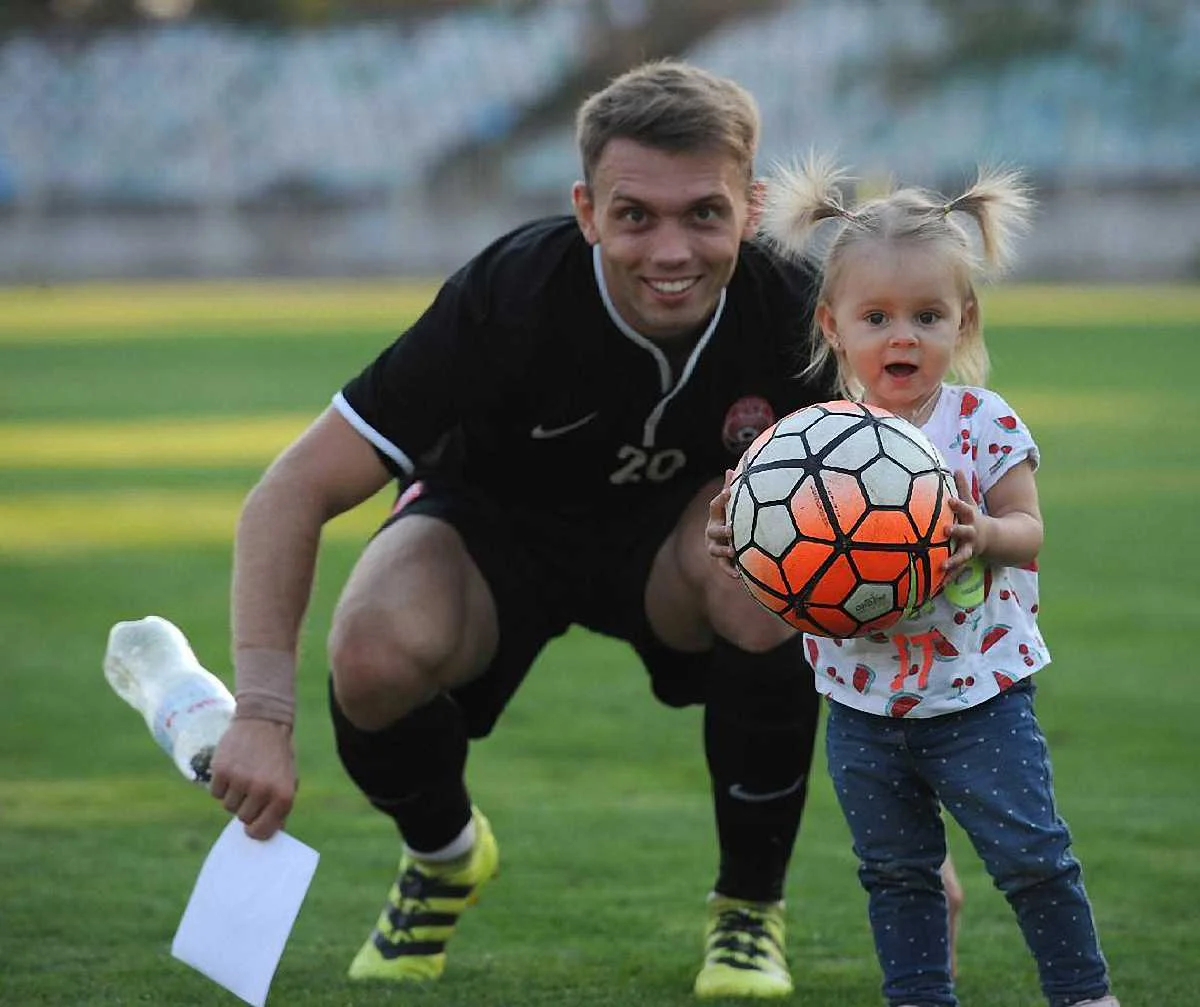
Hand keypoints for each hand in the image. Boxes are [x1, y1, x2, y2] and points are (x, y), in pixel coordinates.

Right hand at [209, 717, 295, 839]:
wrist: (264, 720)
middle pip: (243, 818)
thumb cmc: (277, 755)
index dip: (256, 830)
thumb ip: (279, 808)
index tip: (253, 825)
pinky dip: (221, 784)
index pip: (262, 832)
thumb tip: (267, 835)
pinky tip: (233, 768)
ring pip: (228, 806)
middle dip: (246, 807)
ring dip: (234, 795)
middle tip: (252, 787)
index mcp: (283, 796)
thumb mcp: (288, 781)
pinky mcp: (222, 770)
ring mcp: (241, 781)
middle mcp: (262, 790)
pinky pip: (216, 793)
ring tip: (244, 774)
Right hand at [706, 468, 739, 579]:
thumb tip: (730, 468)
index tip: (729, 493)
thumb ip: (730, 489)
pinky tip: (738, 575)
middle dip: (721, 530)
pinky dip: (729, 571)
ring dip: (723, 550)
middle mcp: (712, 531)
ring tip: (733, 550)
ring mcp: (715, 547)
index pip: (715, 506)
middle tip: (731, 529)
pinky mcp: (722, 561)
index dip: (720, 499)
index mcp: (717, 516)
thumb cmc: (733, 518)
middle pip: (712, 530)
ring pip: (715, 549)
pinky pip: (723, 567)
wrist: (728, 542)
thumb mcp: (731, 506)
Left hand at [944, 470, 991, 573]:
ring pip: (962, 555)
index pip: (964, 508)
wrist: (997, 539)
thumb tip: (956, 468)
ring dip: (953, 560)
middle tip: (945, 530)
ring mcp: (970, 548)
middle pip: (964, 531)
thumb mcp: (970, 502)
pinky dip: (949, 577)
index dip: (958, 504)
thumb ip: (962, 487)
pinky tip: (939, 584)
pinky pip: (957, 570)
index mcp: (971, 518)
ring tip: (943, 565)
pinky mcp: (966, 560)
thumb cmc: (974, 518)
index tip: (949, 500)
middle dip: (956, 531)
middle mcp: (971, 533)